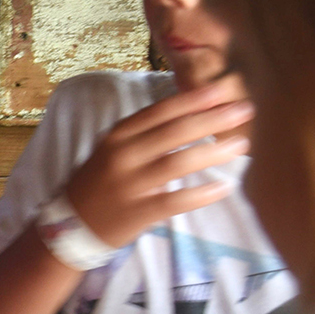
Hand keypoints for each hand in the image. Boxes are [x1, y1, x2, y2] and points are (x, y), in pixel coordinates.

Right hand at [63, 78, 252, 247]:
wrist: (69, 224)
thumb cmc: (99, 183)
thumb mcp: (112, 150)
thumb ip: (145, 135)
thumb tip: (192, 116)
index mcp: (118, 136)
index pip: (160, 112)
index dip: (193, 99)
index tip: (222, 89)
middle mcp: (122, 156)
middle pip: (174, 132)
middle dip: (213, 118)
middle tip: (244, 110)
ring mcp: (129, 185)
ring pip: (178, 163)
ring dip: (213, 152)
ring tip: (241, 145)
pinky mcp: (137, 212)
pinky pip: (175, 201)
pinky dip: (201, 194)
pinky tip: (224, 187)